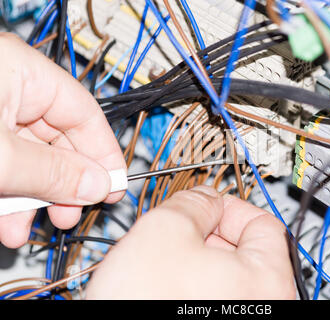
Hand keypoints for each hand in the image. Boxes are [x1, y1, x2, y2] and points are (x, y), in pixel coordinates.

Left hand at [0, 33, 125, 247]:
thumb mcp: (1, 156)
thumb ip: (54, 172)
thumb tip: (97, 184)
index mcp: (21, 71)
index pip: (85, 113)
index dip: (104, 153)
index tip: (115, 185)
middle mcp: (9, 87)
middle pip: (59, 140)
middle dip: (67, 183)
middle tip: (75, 211)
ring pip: (32, 158)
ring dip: (37, 198)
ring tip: (37, 225)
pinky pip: (6, 165)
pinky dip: (11, 196)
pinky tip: (10, 222)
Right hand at [86, 186, 294, 298]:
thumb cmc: (144, 305)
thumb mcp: (166, 230)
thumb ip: (194, 202)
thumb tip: (204, 197)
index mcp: (266, 280)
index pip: (263, 223)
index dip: (228, 206)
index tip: (204, 204)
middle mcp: (264, 306)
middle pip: (244, 252)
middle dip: (206, 234)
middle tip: (176, 234)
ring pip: (223, 277)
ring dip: (194, 261)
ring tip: (162, 266)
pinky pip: (212, 298)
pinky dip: (190, 286)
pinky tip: (163, 287)